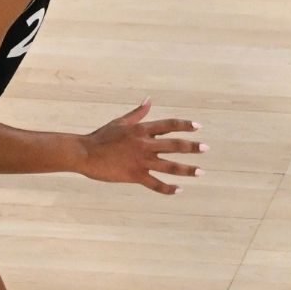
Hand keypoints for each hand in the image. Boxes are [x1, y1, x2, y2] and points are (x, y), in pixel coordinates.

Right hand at [76, 100, 204, 194]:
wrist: (84, 153)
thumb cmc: (101, 136)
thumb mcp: (120, 121)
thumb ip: (138, 113)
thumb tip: (149, 99)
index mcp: (141, 130)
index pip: (169, 125)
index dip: (185, 125)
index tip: (198, 127)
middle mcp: (144, 144)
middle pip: (174, 145)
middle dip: (192, 147)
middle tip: (206, 148)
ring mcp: (141, 161)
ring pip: (169, 166)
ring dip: (187, 170)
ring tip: (200, 172)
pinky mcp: (135, 175)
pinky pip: (155, 183)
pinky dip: (168, 188)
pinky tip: (179, 190)